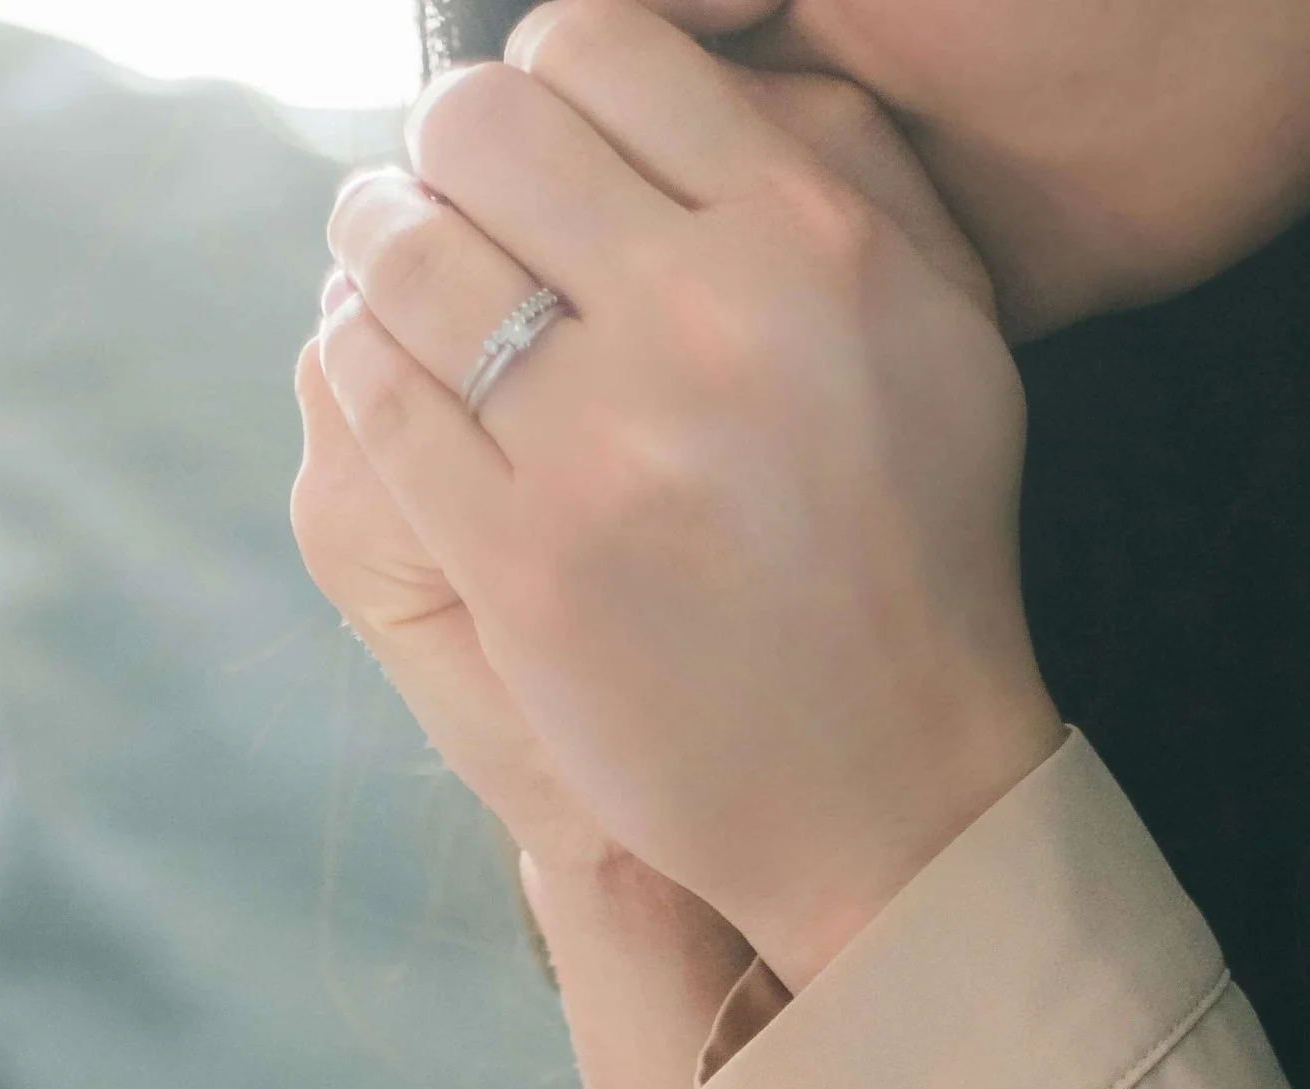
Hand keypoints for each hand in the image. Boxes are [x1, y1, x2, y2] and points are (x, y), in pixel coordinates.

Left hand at [316, 0, 1063, 990]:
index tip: (539, 150)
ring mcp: (605, 449)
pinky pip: (378, 393)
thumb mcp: (943, 328)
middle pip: (480, 129)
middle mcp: (707, 323)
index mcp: (810, 241)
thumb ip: (839, 165)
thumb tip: (703, 54)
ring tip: (401, 274)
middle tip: (451, 203)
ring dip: (379, 246)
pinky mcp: (524, 562)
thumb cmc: (914, 547)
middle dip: (444, 154)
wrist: (894, 793)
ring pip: (404, 251)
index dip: (541, 81)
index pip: (596, 48)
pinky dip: (366, 364)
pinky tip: (398, 380)